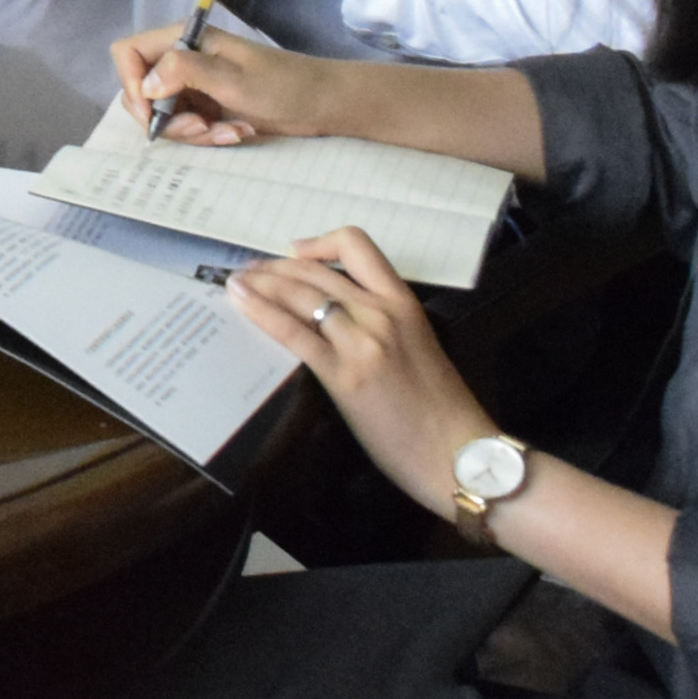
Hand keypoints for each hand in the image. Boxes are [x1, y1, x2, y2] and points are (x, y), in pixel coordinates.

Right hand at [110, 21, 343, 145]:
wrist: (325, 104)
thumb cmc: (284, 85)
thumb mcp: (233, 79)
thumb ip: (185, 72)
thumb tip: (145, 85)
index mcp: (184, 40)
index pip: (128, 52)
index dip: (130, 83)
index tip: (151, 114)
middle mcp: (182, 60)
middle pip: (141, 91)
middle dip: (166, 118)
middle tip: (199, 130)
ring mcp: (193, 85)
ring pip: (163, 114)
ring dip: (191, 132)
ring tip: (228, 133)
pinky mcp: (207, 107)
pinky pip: (187, 127)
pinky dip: (207, 137)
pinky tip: (236, 133)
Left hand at [227, 230, 491, 522]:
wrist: (461, 456)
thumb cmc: (442, 410)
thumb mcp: (417, 347)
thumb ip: (380, 323)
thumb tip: (332, 315)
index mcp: (404, 304)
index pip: (357, 247)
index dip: (319, 242)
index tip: (295, 251)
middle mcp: (381, 313)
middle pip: (315, 270)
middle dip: (274, 267)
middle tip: (249, 272)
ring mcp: (362, 341)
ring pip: (299, 292)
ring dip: (260, 283)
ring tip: (236, 283)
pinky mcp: (344, 374)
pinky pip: (293, 332)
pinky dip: (261, 312)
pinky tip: (241, 303)